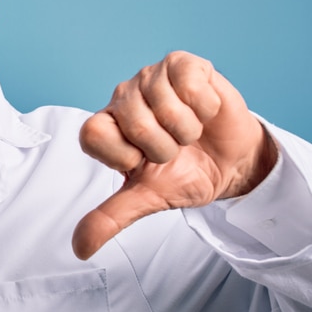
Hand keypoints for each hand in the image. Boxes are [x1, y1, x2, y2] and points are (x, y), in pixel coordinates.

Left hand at [73, 51, 277, 259]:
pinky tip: (205, 111)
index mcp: (106, 126)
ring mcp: (151, 77)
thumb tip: (79, 248)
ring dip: (187, 129)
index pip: (92, 135)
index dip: (124, 155)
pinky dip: (205, 107)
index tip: (143, 163)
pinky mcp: (182, 64)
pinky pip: (190, 85)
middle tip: (174, 149)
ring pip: (166, 106)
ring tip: (190, 132)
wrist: (232, 163)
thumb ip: (111, 217)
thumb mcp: (147, 199)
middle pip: (135, 124)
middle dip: (164, 148)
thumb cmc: (185, 174)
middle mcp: (123, 98)